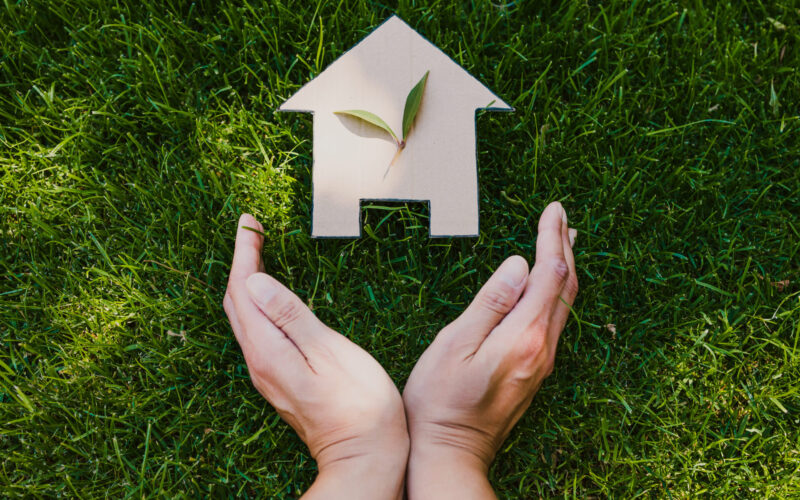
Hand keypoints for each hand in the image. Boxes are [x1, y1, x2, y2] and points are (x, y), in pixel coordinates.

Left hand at [223, 214, 408, 498]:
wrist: (365, 458)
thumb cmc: (360, 406)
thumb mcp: (329, 354)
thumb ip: (292, 316)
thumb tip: (256, 281)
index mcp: (269, 351)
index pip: (244, 290)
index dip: (244, 253)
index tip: (249, 223)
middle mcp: (259, 362)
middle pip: (237, 303)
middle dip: (241, 262)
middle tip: (252, 230)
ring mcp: (268, 374)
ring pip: (245, 317)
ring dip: (247, 282)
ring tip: (259, 252)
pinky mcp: (280, 380)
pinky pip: (257, 331)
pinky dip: (259, 304)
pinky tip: (271, 295)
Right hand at [403, 202, 577, 498]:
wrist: (450, 453)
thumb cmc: (440, 400)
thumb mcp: (455, 344)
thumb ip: (490, 302)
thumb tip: (519, 264)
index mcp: (524, 336)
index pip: (549, 274)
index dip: (551, 238)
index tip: (553, 209)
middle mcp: (543, 349)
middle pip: (565, 287)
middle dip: (563, 247)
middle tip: (562, 215)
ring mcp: (542, 363)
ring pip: (564, 305)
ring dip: (564, 268)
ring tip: (564, 241)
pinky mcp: (535, 372)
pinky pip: (556, 321)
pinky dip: (557, 292)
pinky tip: (549, 287)